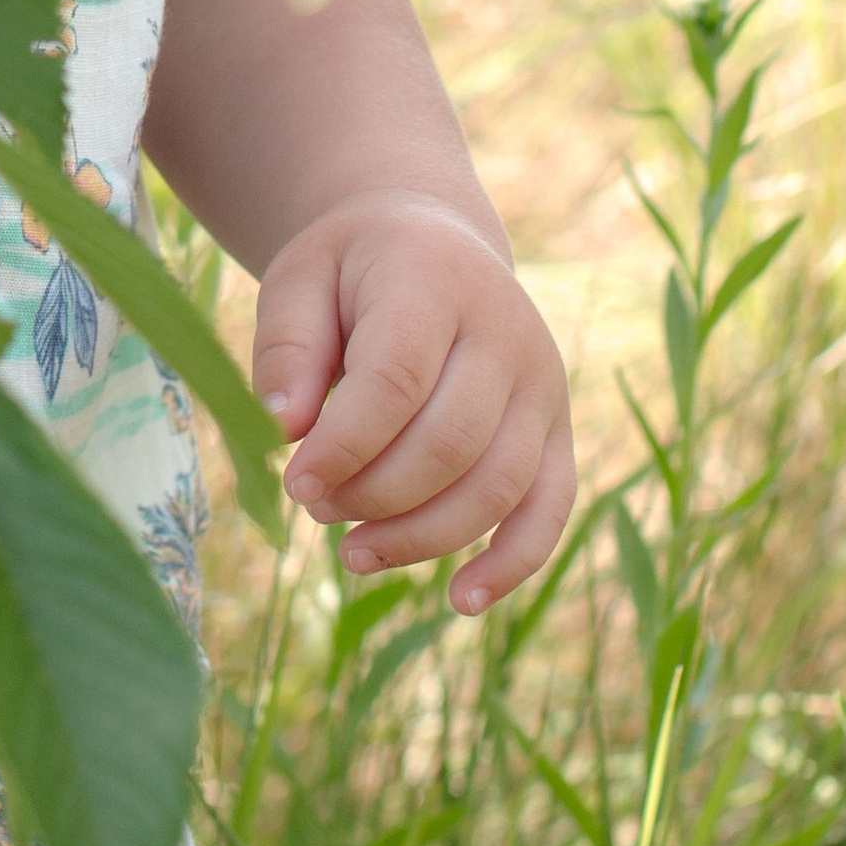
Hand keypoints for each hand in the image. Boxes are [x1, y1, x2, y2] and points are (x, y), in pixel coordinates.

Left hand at [250, 191, 574, 615]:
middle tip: (316, 508)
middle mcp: (506, 332)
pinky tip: (460, 601)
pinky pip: (551, 508)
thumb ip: (287, 346)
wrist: (432, 243)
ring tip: (352, 552)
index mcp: (434, 281)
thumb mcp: (300, 278)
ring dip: (423, 536)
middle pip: (450, 442)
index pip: (396, 380)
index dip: (344, 445)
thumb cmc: (353, 270)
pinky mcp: (560, 429)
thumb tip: (286, 428)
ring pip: (498, 485)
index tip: (295, 484)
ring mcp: (543, 384)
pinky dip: (512, 563)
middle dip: (375, 494)